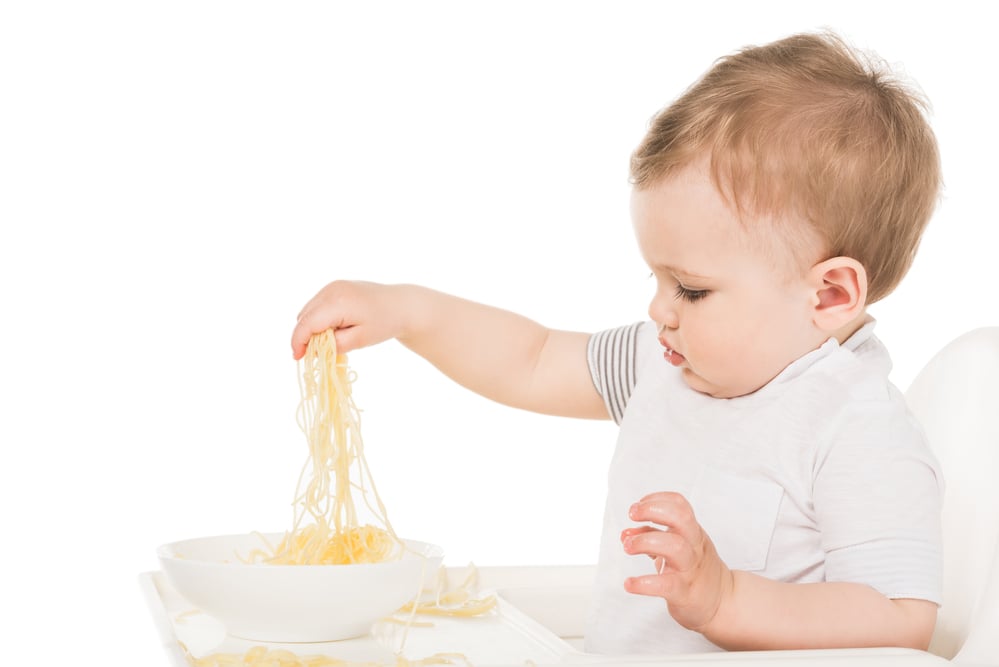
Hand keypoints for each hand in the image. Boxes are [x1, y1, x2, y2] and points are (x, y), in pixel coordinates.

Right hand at [291, 281, 409, 359]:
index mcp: (337, 302)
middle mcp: (331, 290)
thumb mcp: (360, 340)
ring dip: (311, 327)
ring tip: (328, 341)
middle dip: (304, 336)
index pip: (307, 324)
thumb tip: (314, 348)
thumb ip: (334, 344)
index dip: (298, 342)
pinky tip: (333, 329)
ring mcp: (333, 285)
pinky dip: (318, 318)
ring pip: (308, 310)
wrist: (402, 304)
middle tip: (315, 354)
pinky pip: (317, 305)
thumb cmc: (384, 323)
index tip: (298, 358)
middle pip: (304, 316)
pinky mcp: (336, 286)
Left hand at [621, 491, 733, 632]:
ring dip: (645, 541)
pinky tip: (629, 583)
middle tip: (632, 514)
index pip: (680, 505)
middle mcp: (694, 546)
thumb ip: (652, 537)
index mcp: (692, 533)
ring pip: (675, 547)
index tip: (639, 505)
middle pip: (681, 518)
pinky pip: (665, 585)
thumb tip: (627, 533)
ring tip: (628, 546)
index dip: (657, 499)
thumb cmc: (695, 570)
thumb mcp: (677, 547)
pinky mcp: (684, 592)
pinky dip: (643, 584)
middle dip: (652, 510)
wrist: (721, 602)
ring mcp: (690, 568)